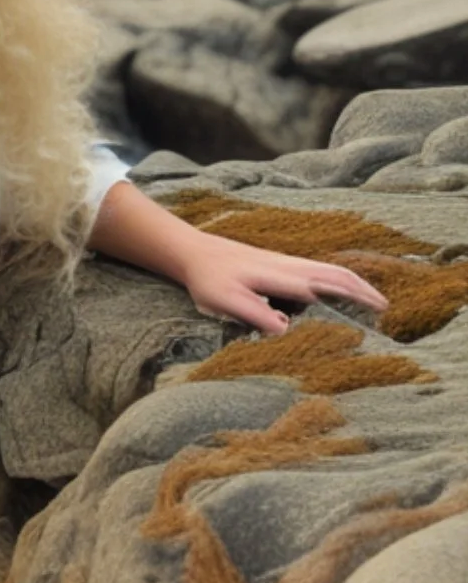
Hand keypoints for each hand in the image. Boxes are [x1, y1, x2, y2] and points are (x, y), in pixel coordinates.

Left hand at [181, 232, 388, 335]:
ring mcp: (287, 263)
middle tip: (388, 309)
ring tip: (373, 300)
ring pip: (330, 270)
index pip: (329, 286)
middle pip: (338, 274)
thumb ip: (255, 314)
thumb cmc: (209, 279)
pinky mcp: (281, 265)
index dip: (355, 298)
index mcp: (283, 276)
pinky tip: (339, 291)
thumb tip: (287, 330)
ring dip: (354, 283)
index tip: (378, 314)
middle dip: (364, 289)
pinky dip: (339, 279)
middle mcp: (291, 266)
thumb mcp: (225, 301)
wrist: (195, 252)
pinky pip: (319, 270)